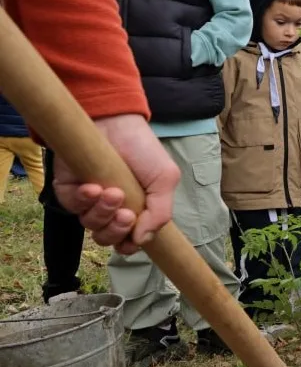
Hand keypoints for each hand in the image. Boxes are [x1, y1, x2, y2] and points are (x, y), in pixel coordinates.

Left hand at [53, 114, 178, 254]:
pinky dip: (84, 200)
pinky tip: (93, 186)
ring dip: (102, 212)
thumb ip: (161, 213)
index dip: (129, 244)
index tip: (134, 233)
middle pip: (108, 238)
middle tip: (126, 212)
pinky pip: (72, 208)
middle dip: (116, 230)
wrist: (116, 122)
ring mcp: (89, 201)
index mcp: (135, 210)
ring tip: (112, 191)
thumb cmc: (143, 149)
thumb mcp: (165, 179)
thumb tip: (143, 240)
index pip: (128, 242)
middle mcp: (110, 210)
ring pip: (90, 225)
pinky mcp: (69, 190)